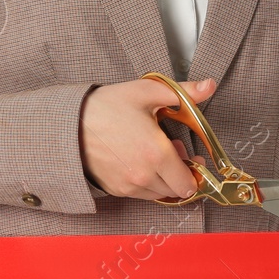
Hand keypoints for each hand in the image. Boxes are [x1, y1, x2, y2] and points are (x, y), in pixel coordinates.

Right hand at [80, 76, 215, 200]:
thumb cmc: (107, 106)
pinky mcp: (116, 190)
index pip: (188, 183)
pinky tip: (138, 161)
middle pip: (176, 191)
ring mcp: (128, 186)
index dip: (194, 171)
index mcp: (157, 154)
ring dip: (163, 179)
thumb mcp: (147, 92)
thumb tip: (209, 85)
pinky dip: (146, 183)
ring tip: (152, 155)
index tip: (190, 157)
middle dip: (179, 174)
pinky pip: (141, 194)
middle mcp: (144, 175)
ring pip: (159, 194)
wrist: (69, 123)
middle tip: (170, 152)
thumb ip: (183, 93)